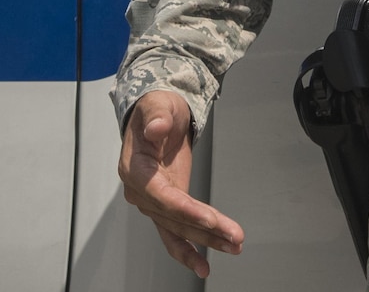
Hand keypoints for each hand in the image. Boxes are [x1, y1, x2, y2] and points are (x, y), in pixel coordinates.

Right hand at [117, 90, 245, 276]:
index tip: (210, 218)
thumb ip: (156, 117)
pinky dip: (188, 250)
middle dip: (205, 229)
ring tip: (234, 246)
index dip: (186, 209)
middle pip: (174, 216)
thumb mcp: (158, 105)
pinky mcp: (166, 205)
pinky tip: (204, 264)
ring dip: (206, 241)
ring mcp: (153, 201)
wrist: (157, 115)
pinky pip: (174, 233)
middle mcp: (140, 190)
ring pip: (178, 228)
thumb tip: (156, 129)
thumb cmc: (156, 109)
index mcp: (134, 168)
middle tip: (233, 236)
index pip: (160, 195)